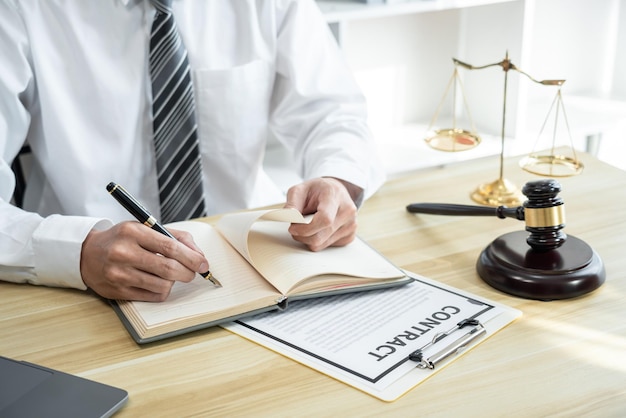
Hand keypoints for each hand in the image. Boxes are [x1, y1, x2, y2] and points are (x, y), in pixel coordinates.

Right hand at [80, 221, 209, 301]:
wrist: (87, 254)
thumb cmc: (123, 240)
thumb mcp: (145, 228)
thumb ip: (175, 237)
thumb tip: (199, 256)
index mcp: (133, 232)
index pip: (170, 247)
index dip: (192, 257)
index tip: (204, 264)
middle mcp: (124, 253)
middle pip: (168, 269)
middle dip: (188, 273)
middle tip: (192, 273)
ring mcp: (119, 274)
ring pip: (162, 285)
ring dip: (173, 282)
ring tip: (169, 275)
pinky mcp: (117, 291)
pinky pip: (152, 296)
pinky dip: (162, 291)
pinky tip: (157, 282)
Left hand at [284, 177, 361, 250]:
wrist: (335, 191)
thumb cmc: (318, 190)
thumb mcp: (300, 189)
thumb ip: (292, 203)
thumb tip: (287, 217)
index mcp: (335, 196)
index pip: (324, 219)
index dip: (305, 228)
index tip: (293, 228)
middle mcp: (347, 211)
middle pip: (320, 236)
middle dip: (302, 236)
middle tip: (294, 228)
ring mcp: (351, 225)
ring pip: (321, 244)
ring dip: (308, 239)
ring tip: (306, 225)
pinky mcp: (350, 236)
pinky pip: (327, 246)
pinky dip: (317, 240)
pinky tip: (318, 229)